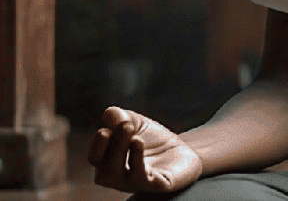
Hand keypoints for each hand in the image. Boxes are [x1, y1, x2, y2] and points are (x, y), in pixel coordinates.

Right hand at [89, 106, 203, 193]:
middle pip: (103, 170)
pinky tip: (138, 143)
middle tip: (125, 125)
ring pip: (116, 177)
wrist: (181, 150)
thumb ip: (122, 117)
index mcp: (110, 162)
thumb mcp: (138, 123)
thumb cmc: (154, 140)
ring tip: (134, 135)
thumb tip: (109, 113)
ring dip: (120, 153)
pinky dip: (136, 160)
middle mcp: (119, 177)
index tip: (106, 129)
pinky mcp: (155, 185)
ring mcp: (136, 183)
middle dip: (111, 146)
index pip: (95, 159)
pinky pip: (141, 179)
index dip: (97, 145)